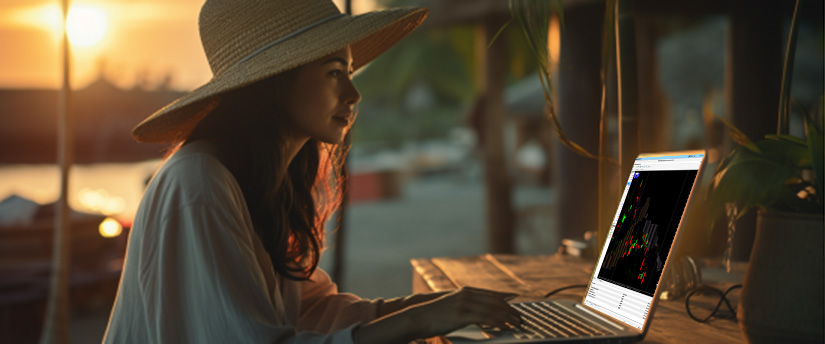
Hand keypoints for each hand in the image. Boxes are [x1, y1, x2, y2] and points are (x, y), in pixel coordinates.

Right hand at [406, 286, 521, 335]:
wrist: (419, 317)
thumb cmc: (436, 315)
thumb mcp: (453, 305)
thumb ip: (468, 305)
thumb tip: (482, 314)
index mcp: (466, 291)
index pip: (492, 293)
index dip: (506, 298)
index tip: (518, 303)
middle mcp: (467, 294)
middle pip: (495, 301)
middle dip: (510, 309)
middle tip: (521, 318)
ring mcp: (464, 303)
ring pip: (492, 309)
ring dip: (507, 317)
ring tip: (516, 324)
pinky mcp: (462, 314)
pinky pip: (485, 318)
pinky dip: (497, 322)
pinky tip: (504, 327)